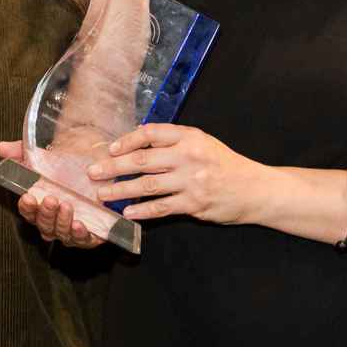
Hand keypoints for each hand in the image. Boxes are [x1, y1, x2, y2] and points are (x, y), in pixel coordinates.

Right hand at [0, 141, 104, 249]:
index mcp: (40, 205)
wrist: (102, 167)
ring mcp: (70, 228)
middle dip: (46, 213)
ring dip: (62, 222)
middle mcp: (53, 219)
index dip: (26, 207)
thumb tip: (1, 148)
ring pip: (61, 233)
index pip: (28, 211)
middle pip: (43, 224)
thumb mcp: (48, 154)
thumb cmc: (70, 165)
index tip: (27, 196)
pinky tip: (81, 225)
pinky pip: (83, 239)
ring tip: (67, 206)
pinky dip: (81, 235)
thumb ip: (23, 152)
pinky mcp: (89, 233)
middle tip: (51, 199)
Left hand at [91, 124, 268, 223]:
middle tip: (93, 172)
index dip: (127, 140)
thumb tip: (138, 138)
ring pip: (148, 185)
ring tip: (102, 194)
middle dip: (113, 167)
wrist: (254, 189)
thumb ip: (174, 140)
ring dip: (120, 190)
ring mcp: (191, 181)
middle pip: (143, 160)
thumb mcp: (203, 143)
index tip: (110, 149)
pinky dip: (142, 210)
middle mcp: (189, 156)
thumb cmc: (225, 164)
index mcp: (190, 137)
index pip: (151, 134)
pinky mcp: (194, 204)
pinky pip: (162, 207)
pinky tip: (127, 213)